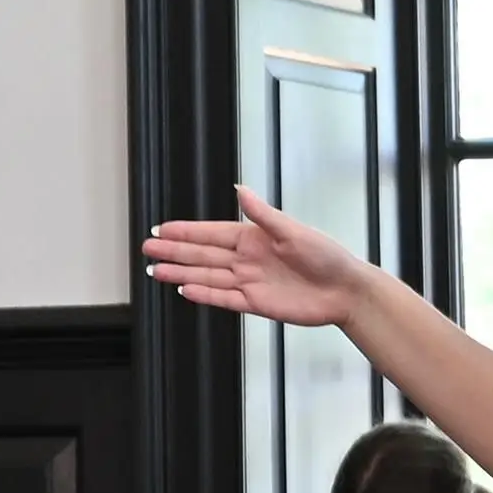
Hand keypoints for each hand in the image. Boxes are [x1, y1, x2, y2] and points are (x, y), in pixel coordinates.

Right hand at [139, 185, 368, 329]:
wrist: (345, 291)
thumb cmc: (327, 257)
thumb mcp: (293, 230)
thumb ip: (263, 214)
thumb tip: (241, 190)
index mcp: (255, 237)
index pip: (211, 233)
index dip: (186, 232)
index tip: (162, 229)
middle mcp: (248, 259)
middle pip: (203, 255)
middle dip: (174, 251)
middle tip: (148, 248)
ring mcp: (250, 282)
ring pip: (207, 276)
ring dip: (181, 273)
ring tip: (157, 271)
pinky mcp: (256, 303)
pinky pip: (223, 298)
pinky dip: (203, 294)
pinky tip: (184, 290)